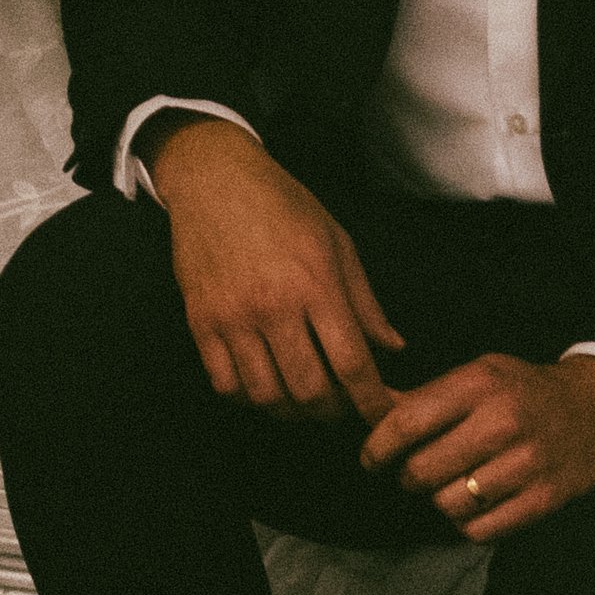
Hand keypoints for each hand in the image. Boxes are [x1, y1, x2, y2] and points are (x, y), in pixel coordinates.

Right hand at [150, 118, 402, 422]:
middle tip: (341, 403)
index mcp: (316, 283)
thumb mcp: (337, 242)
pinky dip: (250, 398)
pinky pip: (226, 385)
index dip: (372, 401)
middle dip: (334, 411)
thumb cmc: (283, 205)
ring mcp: (233, 318)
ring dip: (293, 411)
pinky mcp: (201, 323)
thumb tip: (393, 348)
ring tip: (305, 397)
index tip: (382, 414)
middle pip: (310, 392)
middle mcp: (274, 306)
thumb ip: (365, 301)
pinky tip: (266, 383)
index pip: (352, 363)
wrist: (215, 180)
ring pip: (267, 397)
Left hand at [358, 349, 594, 540]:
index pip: (408, 421)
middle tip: (412, 474)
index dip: (378, 446)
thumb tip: (368, 407)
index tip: (371, 458)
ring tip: (448, 485)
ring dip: (437, 500)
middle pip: (422, 471)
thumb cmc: (523, 390)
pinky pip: (478, 530)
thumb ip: (426, 396)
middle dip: (406, 477)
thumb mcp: (479, 373)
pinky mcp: (544, 499)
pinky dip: (466, 523)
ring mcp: (527, 463)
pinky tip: (473, 503)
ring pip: (447, 505)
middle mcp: (503, 421)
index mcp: (480, 383)